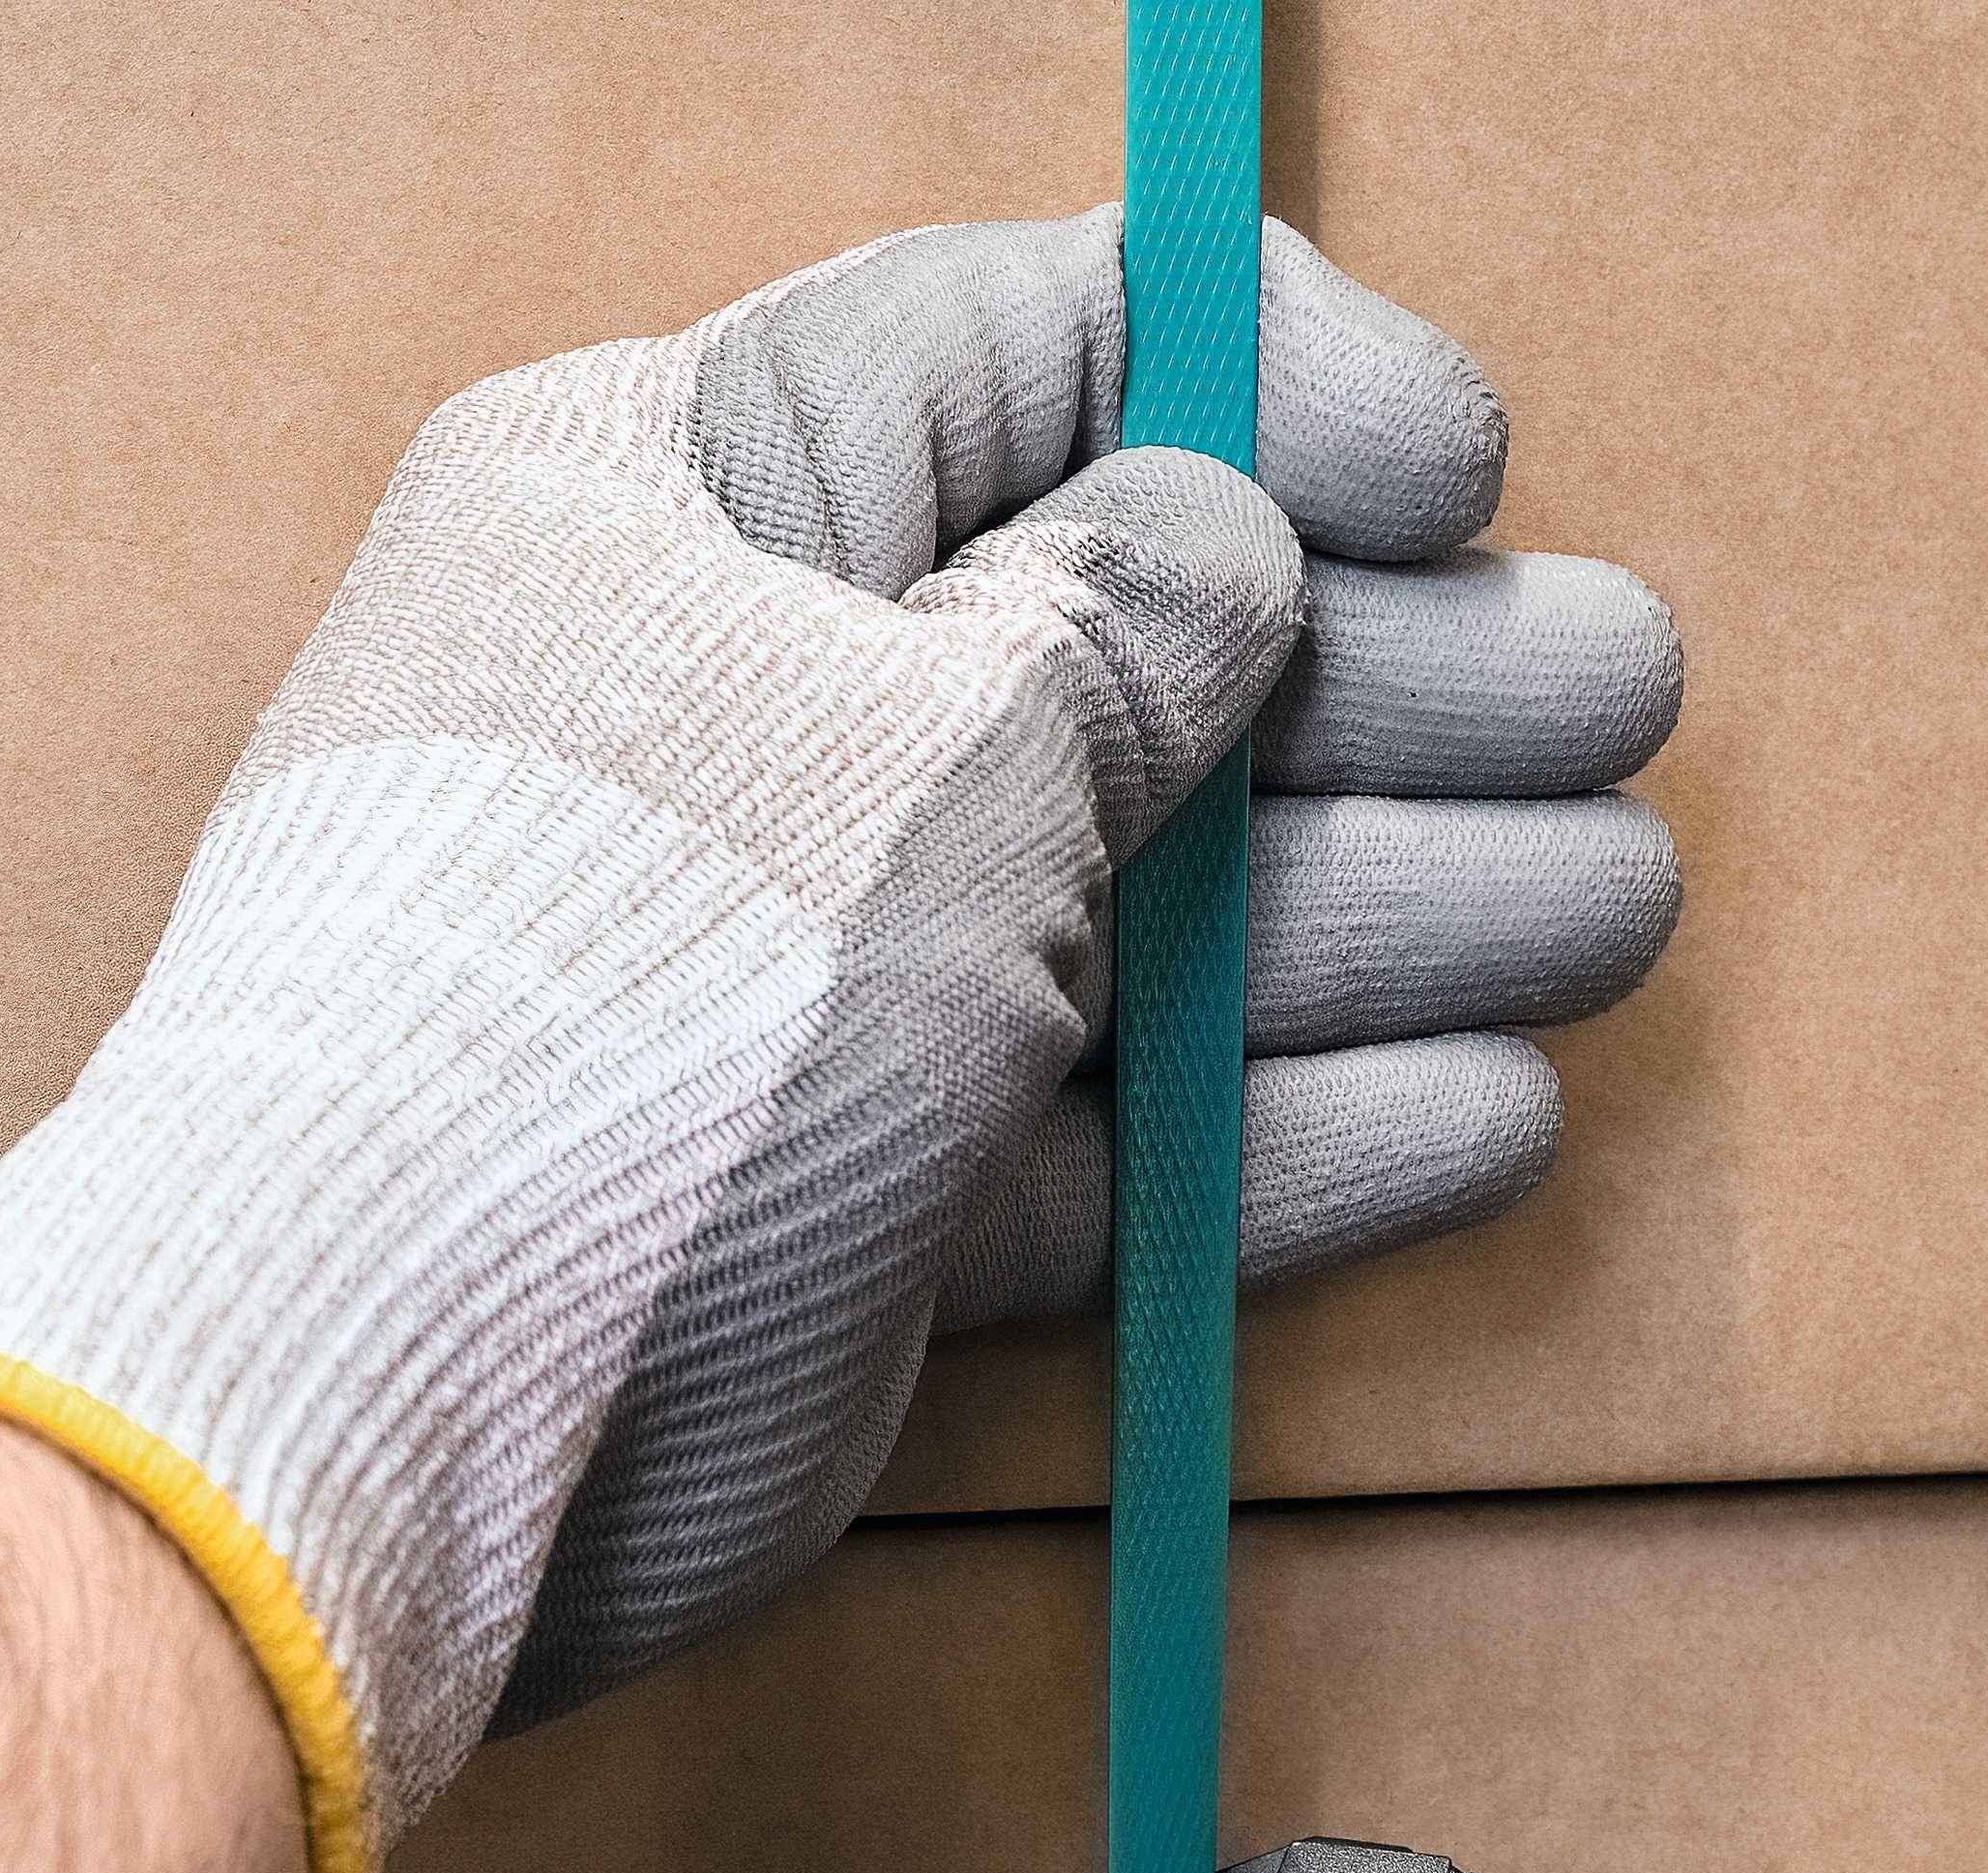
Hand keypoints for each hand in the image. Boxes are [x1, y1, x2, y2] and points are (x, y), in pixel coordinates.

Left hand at [0, 216, 1687, 1872]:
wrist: (371, 1411)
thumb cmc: (619, 999)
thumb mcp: (924, 745)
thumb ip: (1119, 631)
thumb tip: (1228, 551)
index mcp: (691, 488)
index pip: (1022, 346)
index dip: (1272, 391)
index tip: (1459, 474)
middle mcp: (738, 707)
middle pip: (1127, 645)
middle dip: (1398, 681)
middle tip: (1615, 697)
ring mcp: (793, 969)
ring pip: (1145, 911)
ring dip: (1395, 911)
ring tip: (1608, 907)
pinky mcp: (839, 1204)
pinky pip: (1100, 1142)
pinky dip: (1285, 1134)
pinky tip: (1474, 1108)